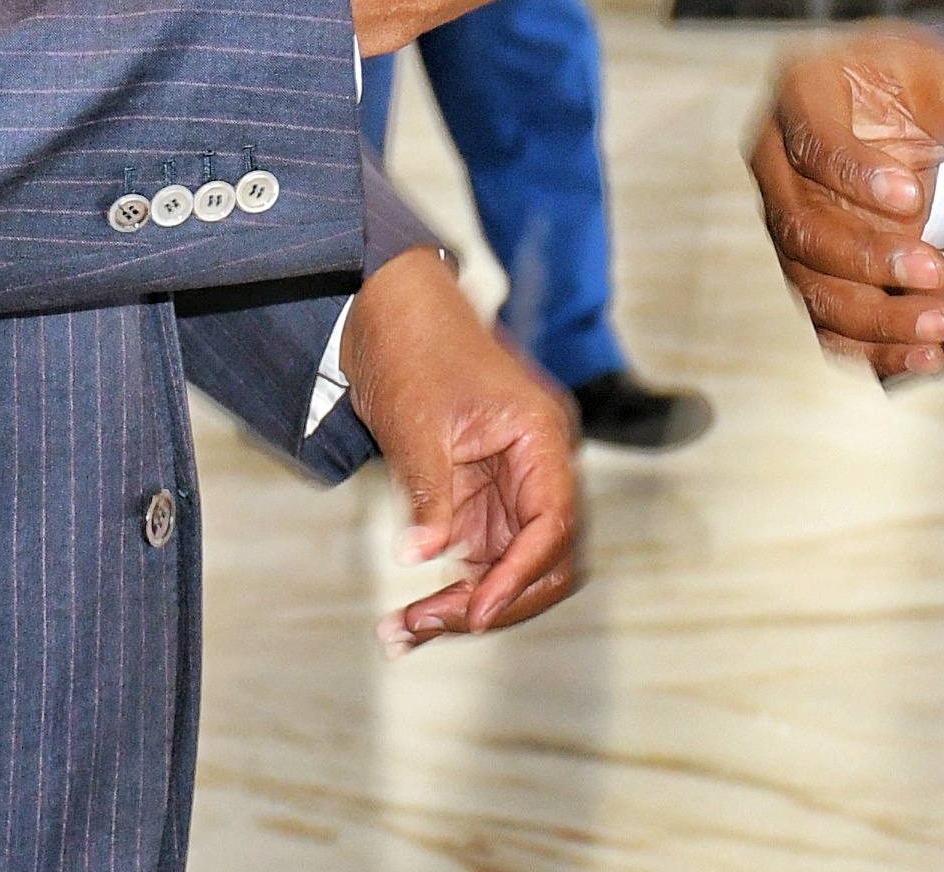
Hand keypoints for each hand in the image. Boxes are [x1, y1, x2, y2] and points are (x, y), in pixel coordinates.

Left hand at [341, 247, 581, 651]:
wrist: (389, 310)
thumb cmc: (413, 346)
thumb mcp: (416, 422)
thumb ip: (429, 492)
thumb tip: (423, 557)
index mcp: (541, 436)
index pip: (553, 523)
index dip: (519, 575)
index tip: (477, 613)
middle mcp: (537, 466)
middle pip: (543, 558)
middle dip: (492, 601)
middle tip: (425, 625)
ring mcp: (509, 485)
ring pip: (509, 567)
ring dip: (464, 605)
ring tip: (401, 633)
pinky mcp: (479, 497)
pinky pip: (477, 558)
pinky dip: (448, 590)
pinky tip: (408, 621)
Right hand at [749, 27, 943, 374]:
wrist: (890, 109)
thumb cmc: (905, 82)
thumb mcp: (931, 66)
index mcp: (797, 99)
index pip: (812, 146)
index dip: (855, 176)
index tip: (914, 196)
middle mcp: (777, 169)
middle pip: (803, 230)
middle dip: (870, 259)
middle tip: (936, 271)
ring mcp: (789, 229)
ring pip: (812, 289)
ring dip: (878, 317)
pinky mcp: (812, 276)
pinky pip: (829, 327)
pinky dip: (875, 351)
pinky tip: (927, 359)